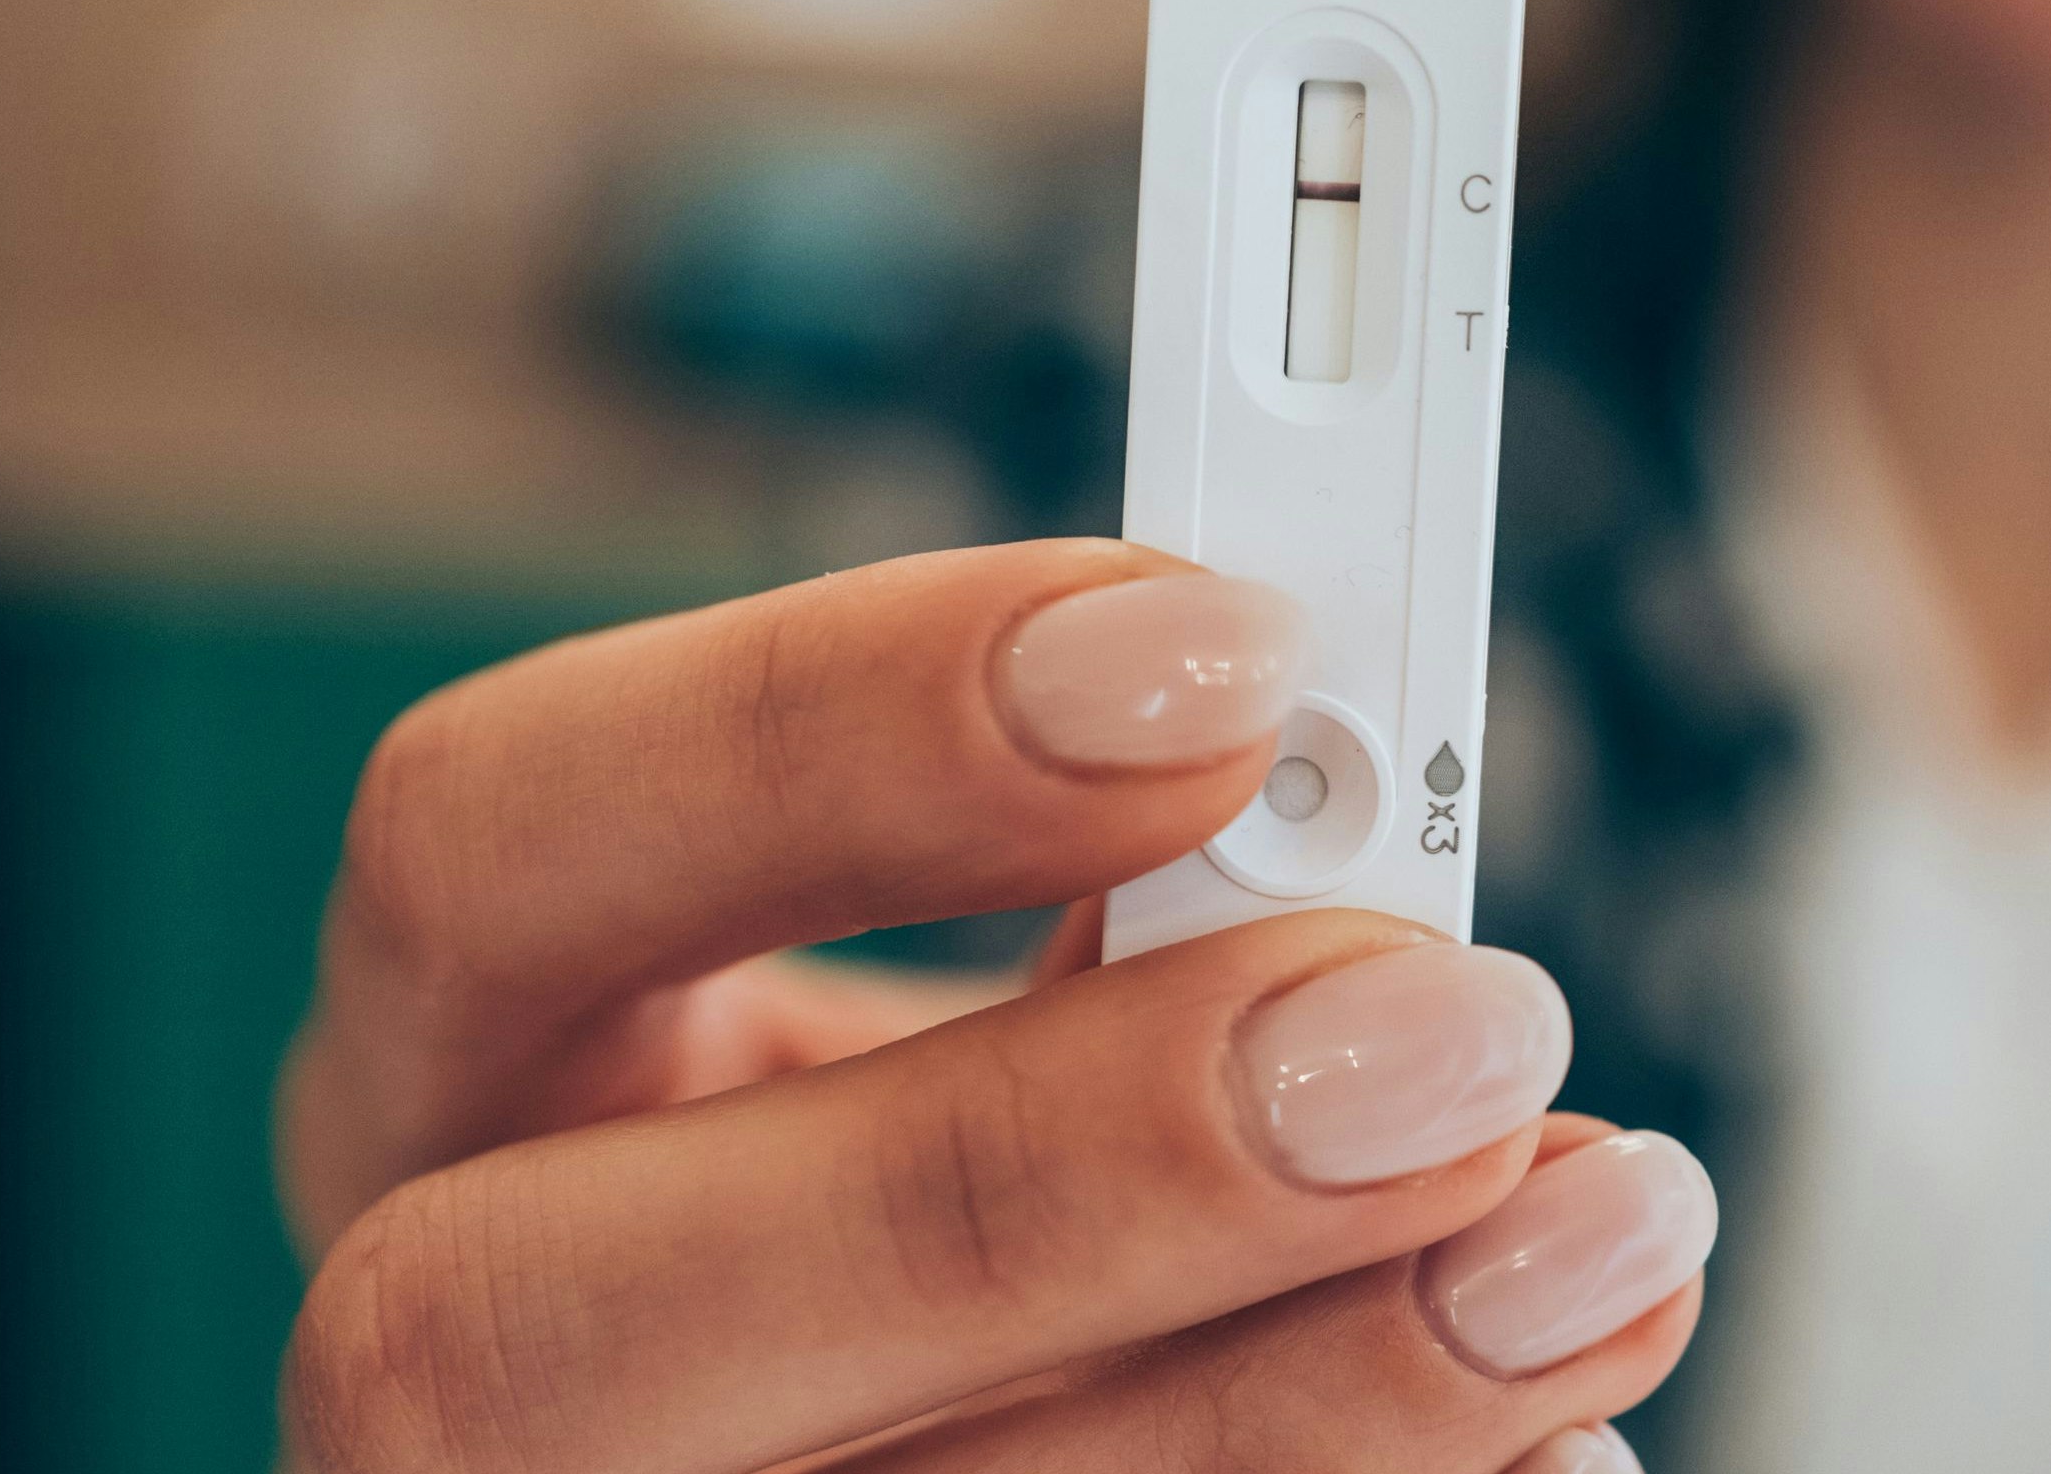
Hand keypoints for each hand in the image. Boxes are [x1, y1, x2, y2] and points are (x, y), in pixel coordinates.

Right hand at [275, 538, 1712, 1472]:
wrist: (867, 1426)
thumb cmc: (936, 1179)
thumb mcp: (966, 995)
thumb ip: (1109, 916)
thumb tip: (1377, 860)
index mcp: (448, 1077)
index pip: (480, 847)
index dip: (823, 731)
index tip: (1230, 655)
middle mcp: (446, 1362)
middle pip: (543, 1314)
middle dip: (1051, 1166)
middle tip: (1458, 1027)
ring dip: (1299, 1396)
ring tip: (1604, 1232)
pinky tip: (1551, 1450)